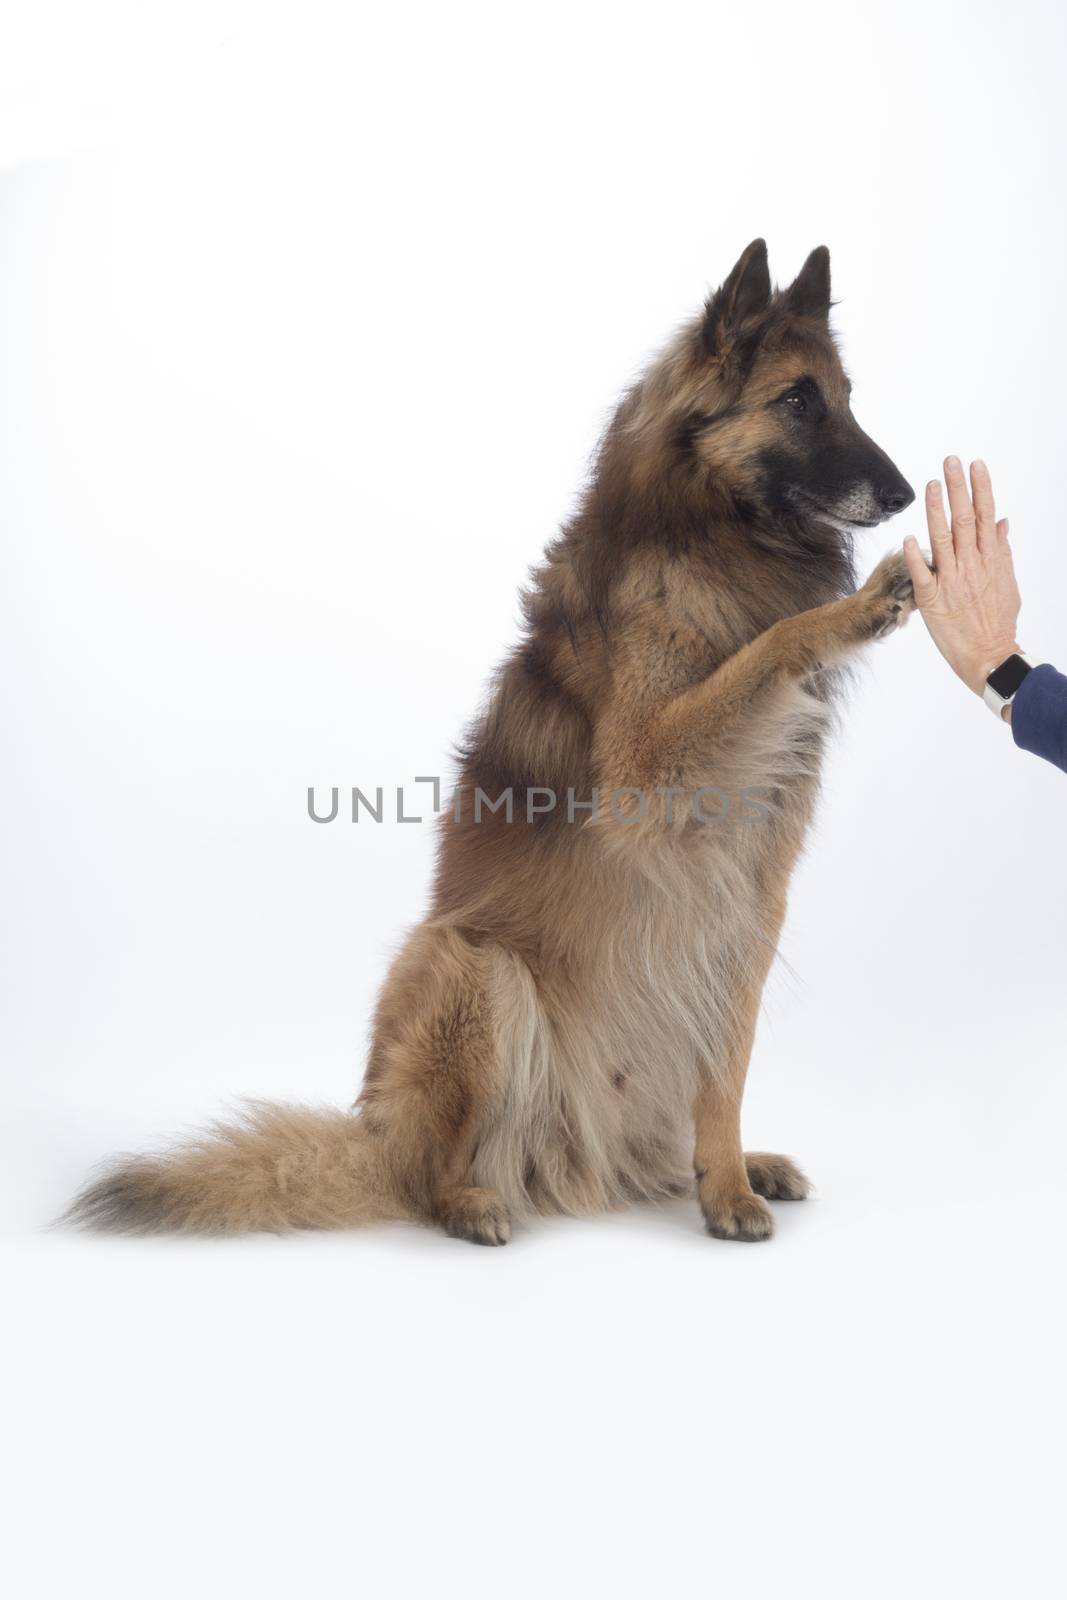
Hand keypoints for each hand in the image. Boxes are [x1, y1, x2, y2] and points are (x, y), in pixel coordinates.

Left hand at [903, 457, 1021, 705]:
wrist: (990, 656)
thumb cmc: (998, 620)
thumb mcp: (1007, 582)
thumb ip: (1002, 551)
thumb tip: (1002, 522)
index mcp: (990, 559)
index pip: (985, 516)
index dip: (980, 489)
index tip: (975, 465)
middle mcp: (972, 565)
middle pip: (965, 520)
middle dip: (958, 489)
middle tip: (950, 461)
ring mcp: (952, 581)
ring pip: (943, 540)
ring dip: (936, 511)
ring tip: (930, 485)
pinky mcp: (933, 601)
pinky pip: (922, 576)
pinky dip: (916, 557)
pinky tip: (909, 538)